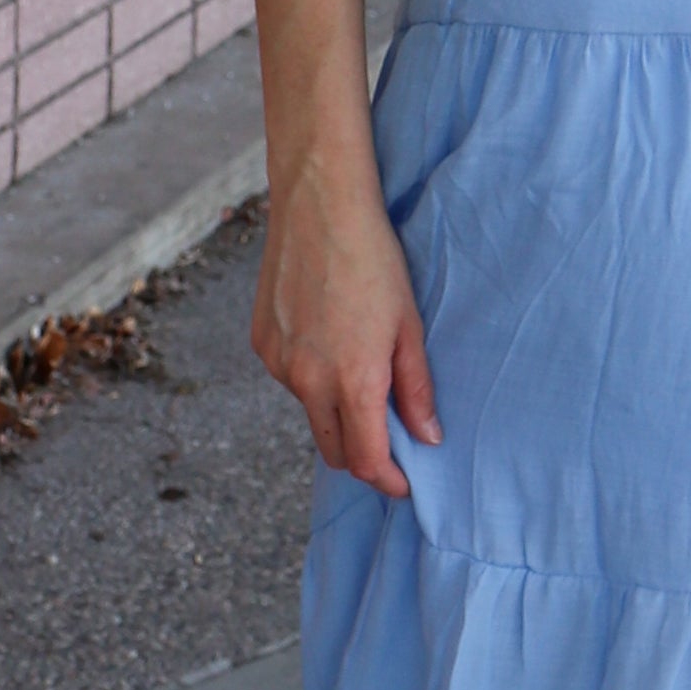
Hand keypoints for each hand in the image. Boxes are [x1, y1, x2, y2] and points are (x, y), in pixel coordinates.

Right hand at [251, 158, 441, 494]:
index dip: (387, 479)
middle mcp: (307, 381)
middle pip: (333, 450)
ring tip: (359, 370)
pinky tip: (330, 341)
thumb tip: (428, 437)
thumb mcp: (409, 326)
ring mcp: (279, 364)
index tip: (404, 482)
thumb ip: (416, 388)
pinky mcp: (262, 344)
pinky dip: (312, 379)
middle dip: (361, 456)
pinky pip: (290, 381)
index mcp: (352, 380)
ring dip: (335, 412)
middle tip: (388, 441)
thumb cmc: (374, 260)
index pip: (365, 460)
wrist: (319, 207)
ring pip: (311, 413)